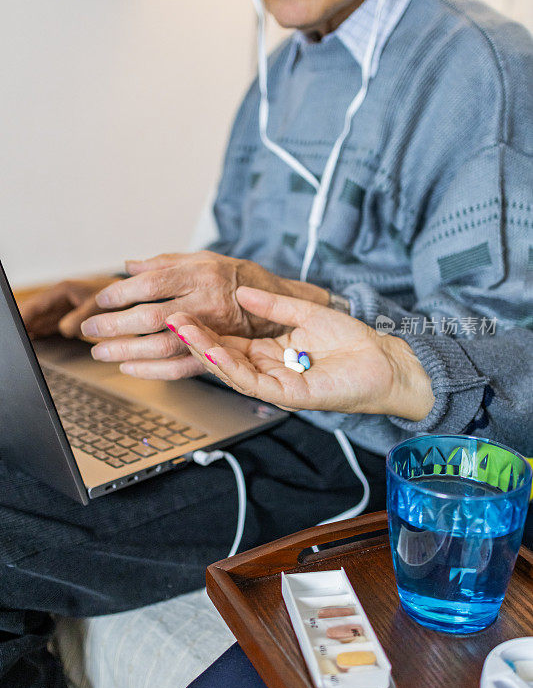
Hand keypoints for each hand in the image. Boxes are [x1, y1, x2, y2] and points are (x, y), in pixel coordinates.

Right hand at [18, 275, 114, 339]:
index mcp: (63, 290)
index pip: (35, 305)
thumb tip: (64, 329)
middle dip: (25, 326)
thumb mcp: (98, 306)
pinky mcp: (70, 318)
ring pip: (42, 321)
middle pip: (35, 314)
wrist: (132, 297)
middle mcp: (60, 299)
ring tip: (25, 344)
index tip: (16, 328)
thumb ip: (81, 317)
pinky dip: (44, 334)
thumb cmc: (117, 295)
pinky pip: (52, 327)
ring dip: (33, 331)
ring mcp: (64, 309)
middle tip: (19, 342)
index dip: (23, 317)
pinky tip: (35, 341)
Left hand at [82, 252, 328, 378]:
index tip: (101, 300)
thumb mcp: (206, 259)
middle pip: (152, 316)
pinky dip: (151, 371)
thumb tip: (129, 265)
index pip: (153, 283)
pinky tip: (129, 368)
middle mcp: (206, 302)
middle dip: (114, 325)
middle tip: (88, 329)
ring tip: (100, 352)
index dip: (122, 293)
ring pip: (163, 345)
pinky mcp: (218, 354)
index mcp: (202, 274)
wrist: (277, 305)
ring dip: (126, 351)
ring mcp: (213, 331)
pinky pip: (181, 368)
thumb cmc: (237, 278)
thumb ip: (166, 263)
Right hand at [165, 287, 434, 420]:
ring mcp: (275, 384)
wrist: (386, 362)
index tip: (179, 309)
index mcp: (269, 352)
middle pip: (222, 356)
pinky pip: (252, 382)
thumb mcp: (308, 313)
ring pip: (230, 370)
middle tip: (168, 318)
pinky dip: (230, 366)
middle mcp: (267, 370)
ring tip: (181, 329)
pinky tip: (213, 349)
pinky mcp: (288, 396)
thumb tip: (241, 291)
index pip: (227, 340)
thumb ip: (274, 304)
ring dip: (204, 350)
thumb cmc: (352, 342)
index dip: (202, 326)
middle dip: (193, 338)